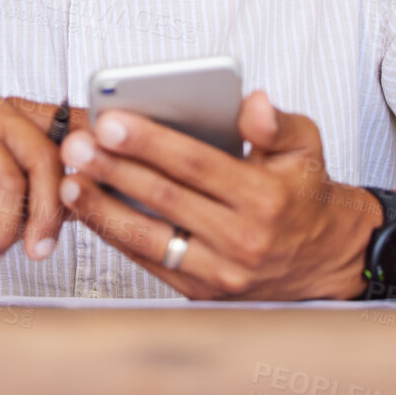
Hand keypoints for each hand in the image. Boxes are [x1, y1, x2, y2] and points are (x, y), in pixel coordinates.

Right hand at [0, 91, 83, 266]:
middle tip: (40, 249)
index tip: (99, 198)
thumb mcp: (11, 207)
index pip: (68, 129)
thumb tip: (95, 193)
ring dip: (4, 231)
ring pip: (10, 179)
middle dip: (48, 214)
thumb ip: (49, 193)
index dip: (88, 164)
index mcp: (14, 113)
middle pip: (44, 155)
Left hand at [57, 90, 378, 298]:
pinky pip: (150, 261)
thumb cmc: (304, 195)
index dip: (150, 142)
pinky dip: (115, 235)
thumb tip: (252, 103)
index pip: (197, 164)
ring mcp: (221, 272)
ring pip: (150, 237)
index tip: (111, 120)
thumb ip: (277, 123)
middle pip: (166, 198)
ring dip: (104, 208)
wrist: (325, 259)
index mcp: (266, 197)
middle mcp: (243, 239)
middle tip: (78, 145)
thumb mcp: (307, 148)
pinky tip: (90, 210)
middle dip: (115, 169)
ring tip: (70, 181)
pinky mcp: (202, 291)